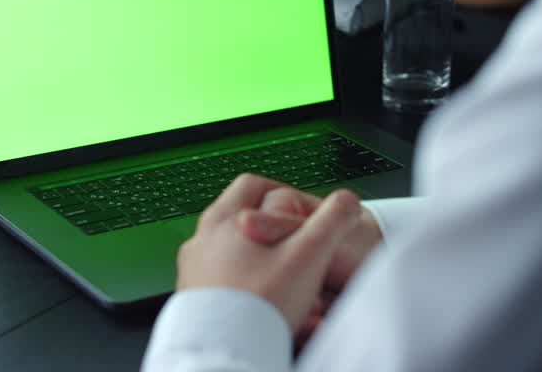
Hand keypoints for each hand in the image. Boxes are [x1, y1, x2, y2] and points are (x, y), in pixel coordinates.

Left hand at [176, 174, 362, 335]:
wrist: (226, 355)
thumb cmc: (261, 303)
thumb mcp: (309, 255)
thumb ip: (331, 222)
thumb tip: (348, 201)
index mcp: (222, 220)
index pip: (252, 185)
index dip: (283, 191)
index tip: (301, 210)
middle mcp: (200, 242)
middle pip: (243, 222)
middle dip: (277, 235)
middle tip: (298, 250)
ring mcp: (193, 273)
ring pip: (236, 258)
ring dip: (266, 267)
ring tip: (291, 288)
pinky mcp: (194, 302)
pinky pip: (226, 287)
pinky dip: (251, 292)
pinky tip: (272, 309)